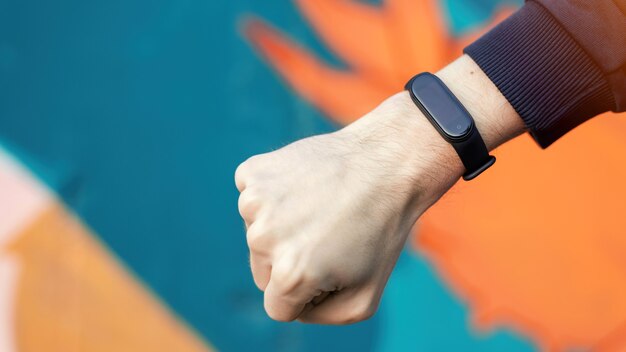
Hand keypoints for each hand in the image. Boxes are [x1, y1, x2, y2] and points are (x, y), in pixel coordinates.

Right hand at [235, 55, 523, 323]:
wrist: (388, 163)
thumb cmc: (381, 233)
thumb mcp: (364, 299)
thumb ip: (321, 316)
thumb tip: (292, 306)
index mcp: (290, 275)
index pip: (277, 306)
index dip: (306, 293)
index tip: (331, 268)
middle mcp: (263, 239)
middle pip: (263, 270)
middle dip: (290, 260)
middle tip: (329, 234)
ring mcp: (255, 201)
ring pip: (257, 231)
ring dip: (282, 225)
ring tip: (321, 206)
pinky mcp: (254, 172)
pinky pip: (252, 196)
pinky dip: (273, 194)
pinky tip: (305, 185)